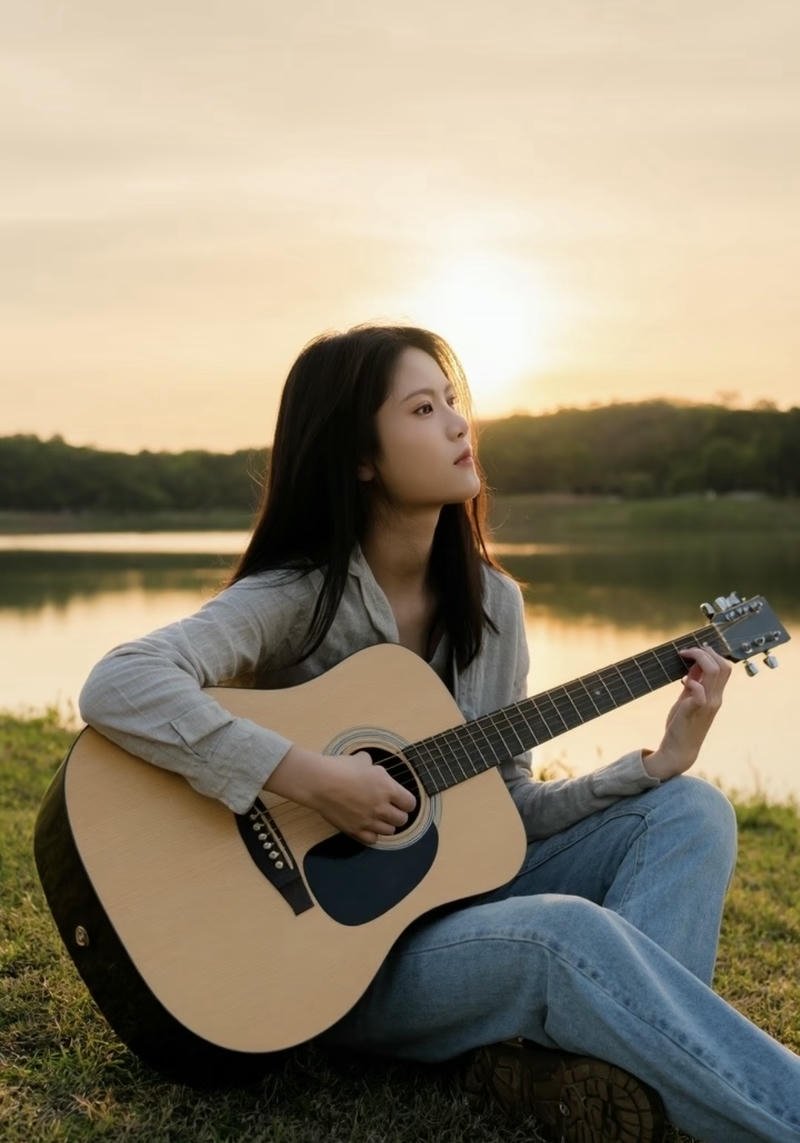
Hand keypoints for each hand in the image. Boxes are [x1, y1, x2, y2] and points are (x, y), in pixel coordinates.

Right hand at [309, 751, 416, 844]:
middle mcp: (381, 807)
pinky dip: (373, 835)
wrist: (320, 782)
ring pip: (389, 831)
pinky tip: (368, 827)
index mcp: (387, 788)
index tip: (402, 801)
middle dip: (398, 814)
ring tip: (380, 818)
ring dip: (387, 825)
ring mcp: (368, 821)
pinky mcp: (355, 830)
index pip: (410, 803)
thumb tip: (370, 765)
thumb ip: (372, 766)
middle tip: (391, 810)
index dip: (407, 802)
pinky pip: (372, 839)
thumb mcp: (362, 760)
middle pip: (402, 820)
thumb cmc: (341, 768)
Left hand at [643, 645, 731, 780]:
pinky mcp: (695, 711)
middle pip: (722, 666)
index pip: (725, 667)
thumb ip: (694, 682)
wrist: (679, 749)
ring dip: (699, 659)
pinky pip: (700, 693)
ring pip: (714, 673)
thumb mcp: (688, 699)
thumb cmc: (682, 723)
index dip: (712, 653)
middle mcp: (715, 698)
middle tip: (687, 651)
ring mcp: (707, 705)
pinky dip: (693, 683)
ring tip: (684, 657)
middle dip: (705, 652)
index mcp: (715, 695)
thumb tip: (695, 663)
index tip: (695, 649)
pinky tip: (683, 682)